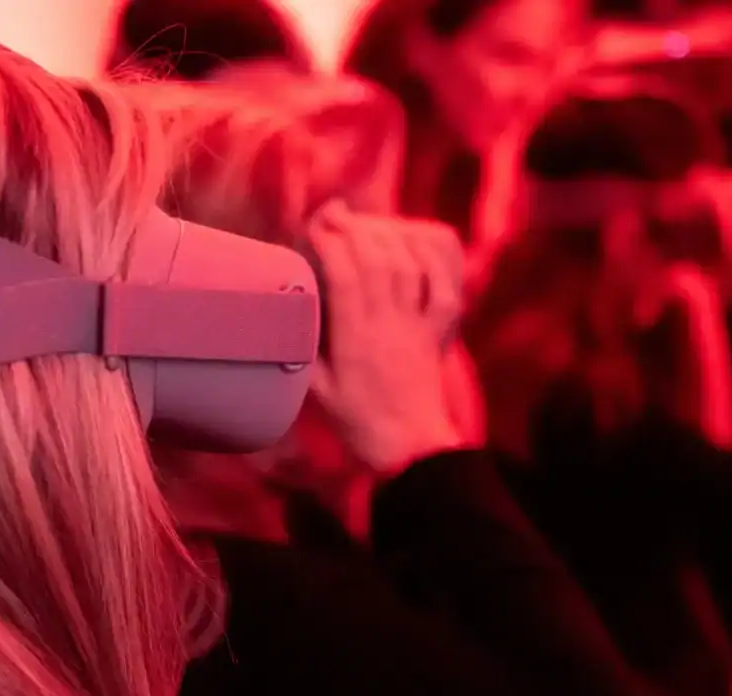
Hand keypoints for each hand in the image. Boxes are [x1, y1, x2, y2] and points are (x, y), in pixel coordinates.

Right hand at [306, 202, 471, 472]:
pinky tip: (414, 240)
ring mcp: (418, 325)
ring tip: (364, 223)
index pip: (345, 276)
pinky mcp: (438, 330)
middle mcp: (389, 325)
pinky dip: (432, 257)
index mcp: (356, 340)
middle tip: (334, 212)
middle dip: (354, 228)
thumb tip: (286, 309)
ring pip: (408, 265)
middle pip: (377, 260)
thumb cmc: (357, 422)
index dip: (329, 242)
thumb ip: (304, 347)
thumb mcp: (317, 389)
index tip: (314, 223)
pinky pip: (444, 284)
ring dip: (386, 235)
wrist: (409, 447)